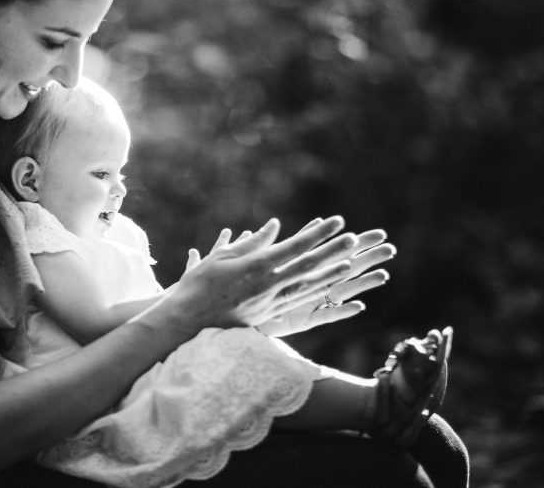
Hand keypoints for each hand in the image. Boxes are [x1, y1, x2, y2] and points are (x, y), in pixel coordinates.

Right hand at [157, 216, 365, 334]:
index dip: (318, 234)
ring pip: (308, 288)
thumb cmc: (199, 285)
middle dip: (333, 251)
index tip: (336, 221)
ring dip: (331, 275)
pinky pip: (298, 303)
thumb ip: (253, 244)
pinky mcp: (268, 316)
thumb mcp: (221, 257)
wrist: (187, 322)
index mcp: (257, 268)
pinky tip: (328, 290)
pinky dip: (316, 294)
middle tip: (356, 238)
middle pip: (308, 267)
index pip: (295, 248)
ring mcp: (270, 304)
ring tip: (351, 263)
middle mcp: (268, 286)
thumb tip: (275, 228)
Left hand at [257, 227, 393, 336]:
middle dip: (367, 258)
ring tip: (384, 274)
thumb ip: (279, 243)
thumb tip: (298, 222)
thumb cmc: (244, 287)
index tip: (378, 234)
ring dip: (362, 284)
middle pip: (345, 268)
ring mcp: (309, 303)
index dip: (356, 243)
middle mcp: (311, 285)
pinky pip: (325, 317)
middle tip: (390, 248)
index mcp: (303, 269)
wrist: (232, 313)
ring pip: (341, 291)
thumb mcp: (259, 260)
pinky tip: (359, 305)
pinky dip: (341, 312)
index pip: (334, 252)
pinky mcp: (302, 322)